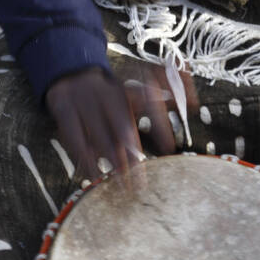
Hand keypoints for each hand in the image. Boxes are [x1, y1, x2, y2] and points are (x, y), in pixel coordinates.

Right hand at [45, 63, 198, 182]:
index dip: (160, 126)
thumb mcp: (135, 87)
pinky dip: (85, 158)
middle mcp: (106, 93)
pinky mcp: (64, 109)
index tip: (171, 149)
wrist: (71, 74)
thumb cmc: (112, 92)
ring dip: (112, 162)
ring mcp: (83, 100)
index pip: (148, 103)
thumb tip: (195, 104)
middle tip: (141, 182)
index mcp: (127, 87)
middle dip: (133, 154)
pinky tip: (95, 175)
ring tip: (123, 185)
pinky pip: (74, 138)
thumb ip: (166, 93)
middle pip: (122, 125)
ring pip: (99, 135)